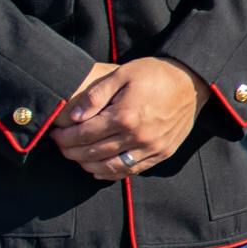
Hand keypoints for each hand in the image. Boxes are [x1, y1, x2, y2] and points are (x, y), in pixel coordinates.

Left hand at [51, 57, 203, 179]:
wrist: (191, 82)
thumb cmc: (155, 74)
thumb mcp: (122, 74)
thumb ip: (96, 95)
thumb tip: (74, 117)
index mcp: (125, 116)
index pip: (84, 135)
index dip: (65, 137)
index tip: (55, 134)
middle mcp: (138, 136)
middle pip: (94, 153)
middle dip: (71, 152)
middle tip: (60, 146)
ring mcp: (151, 148)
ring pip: (110, 167)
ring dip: (88, 165)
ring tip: (77, 157)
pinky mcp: (161, 153)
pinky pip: (132, 170)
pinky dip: (111, 173)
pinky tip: (99, 170)